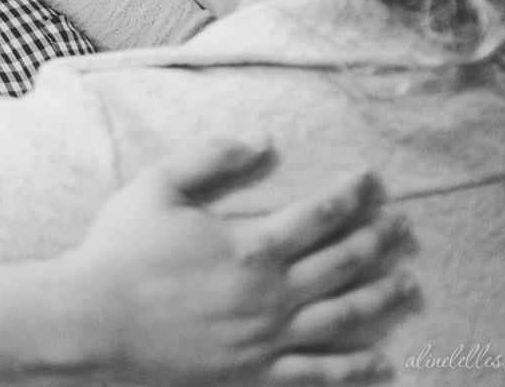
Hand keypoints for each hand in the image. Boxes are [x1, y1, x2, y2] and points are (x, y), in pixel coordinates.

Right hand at [59, 140, 414, 385]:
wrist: (93, 323)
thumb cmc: (121, 252)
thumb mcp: (158, 187)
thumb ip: (210, 158)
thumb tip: (260, 140)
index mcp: (252, 244)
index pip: (320, 214)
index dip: (352, 194)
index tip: (373, 180)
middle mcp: (271, 292)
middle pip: (343, 263)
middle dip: (379, 241)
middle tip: (405, 228)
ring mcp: (267, 338)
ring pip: (343, 317)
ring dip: (382, 299)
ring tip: (411, 286)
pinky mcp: (254, 373)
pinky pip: (318, 373)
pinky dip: (356, 369)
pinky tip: (382, 362)